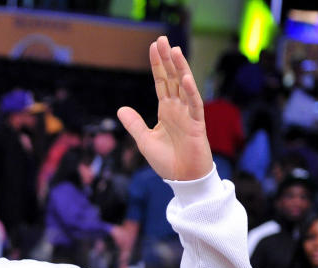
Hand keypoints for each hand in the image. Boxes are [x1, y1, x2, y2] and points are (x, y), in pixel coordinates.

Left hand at [117, 36, 211, 181]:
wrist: (183, 179)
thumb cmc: (167, 161)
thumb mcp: (144, 141)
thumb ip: (134, 124)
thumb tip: (120, 109)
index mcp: (166, 110)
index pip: (161, 82)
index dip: (157, 65)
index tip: (153, 46)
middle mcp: (177, 108)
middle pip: (172, 78)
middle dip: (167, 59)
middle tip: (162, 39)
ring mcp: (188, 114)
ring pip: (184, 86)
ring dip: (179, 68)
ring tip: (173, 50)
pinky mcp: (196, 124)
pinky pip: (194, 105)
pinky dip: (190, 91)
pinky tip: (185, 78)